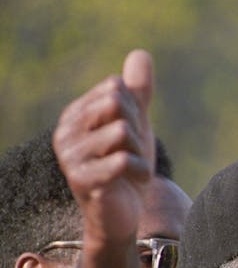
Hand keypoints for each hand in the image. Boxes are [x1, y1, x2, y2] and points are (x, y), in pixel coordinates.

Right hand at [53, 50, 154, 246]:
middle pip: (117, 103)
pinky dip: (141, 171)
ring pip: (123, 131)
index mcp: (76, 113)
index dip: (135, 111)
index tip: (130, 136)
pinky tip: (133, 182)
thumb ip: (138, 92)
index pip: (116, 87)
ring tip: (132, 170)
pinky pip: (124, 160)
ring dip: (141, 154)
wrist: (122, 214)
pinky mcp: (82, 179)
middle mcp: (66, 131)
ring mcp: (70, 156)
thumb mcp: (136, 125)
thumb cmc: (127, 168)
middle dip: (137, 129)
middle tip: (133, 153)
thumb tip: (141, 53)